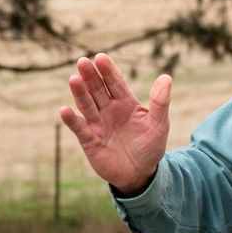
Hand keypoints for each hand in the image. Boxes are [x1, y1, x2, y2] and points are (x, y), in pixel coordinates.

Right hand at [58, 53, 170, 194]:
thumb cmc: (150, 147)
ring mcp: (98, 124)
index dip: (108, 71)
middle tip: (83, 62)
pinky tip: (65, 110)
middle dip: (91, 76)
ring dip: (80, 93)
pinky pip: (79, 128)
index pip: (115, 83)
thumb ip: (160, 102)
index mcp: (125, 103)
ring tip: (74, 79)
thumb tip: (166, 77)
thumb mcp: (158, 124)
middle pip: (98, 90)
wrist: (140, 174)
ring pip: (87, 105)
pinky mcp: (89, 140)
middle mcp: (109, 110)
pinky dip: (72, 120)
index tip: (101, 58)